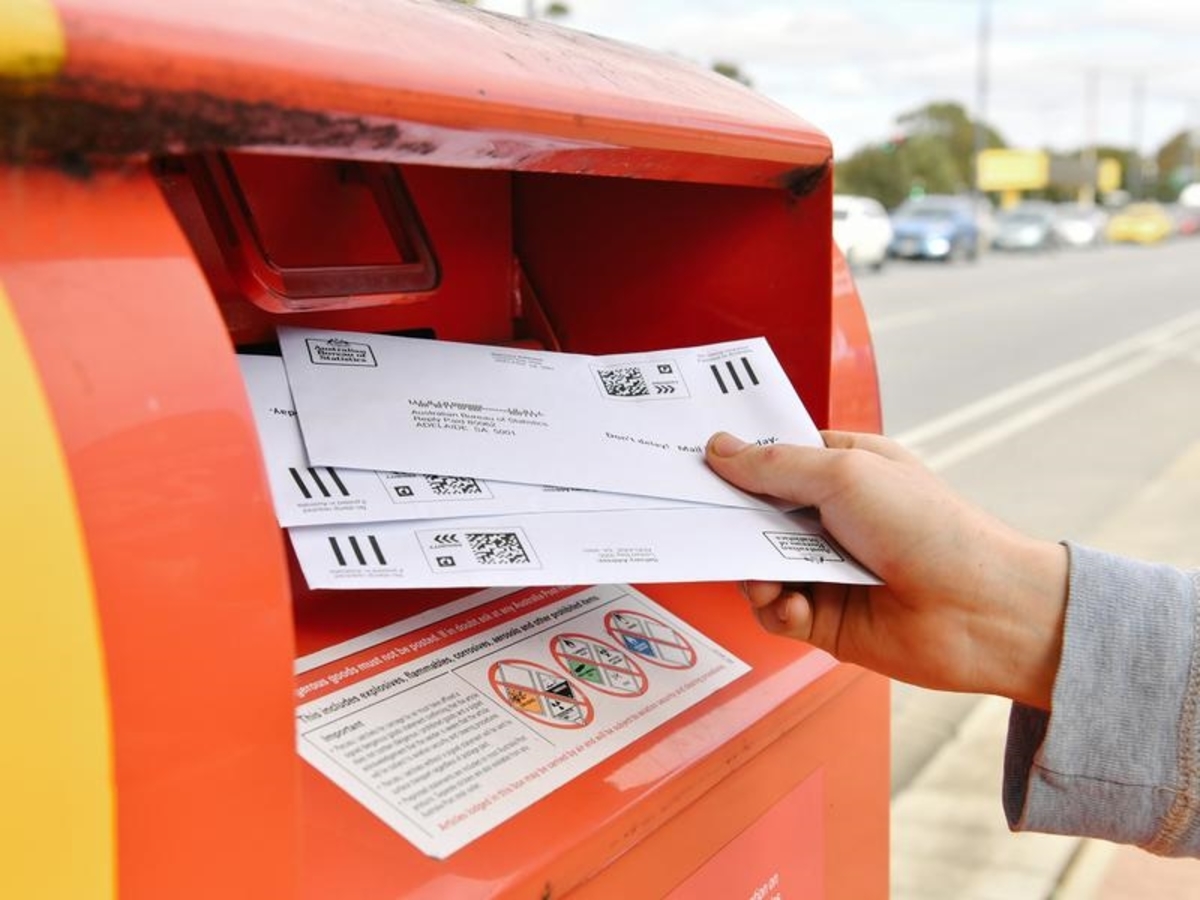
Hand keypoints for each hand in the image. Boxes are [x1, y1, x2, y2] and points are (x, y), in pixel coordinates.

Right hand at [705, 430, 1067, 709]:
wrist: (982, 611)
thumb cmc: (933, 530)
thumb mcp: (845, 474)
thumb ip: (775, 465)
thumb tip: (721, 451)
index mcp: (843, 469)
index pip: (773, 458)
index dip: (737, 461)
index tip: (698, 464)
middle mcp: (832, 518)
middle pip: (755, 514)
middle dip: (733, 522)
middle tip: (711, 524)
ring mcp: (827, 569)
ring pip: (756, 566)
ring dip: (754, 573)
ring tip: (771, 579)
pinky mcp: (825, 618)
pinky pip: (775, 612)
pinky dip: (776, 610)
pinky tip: (796, 607)